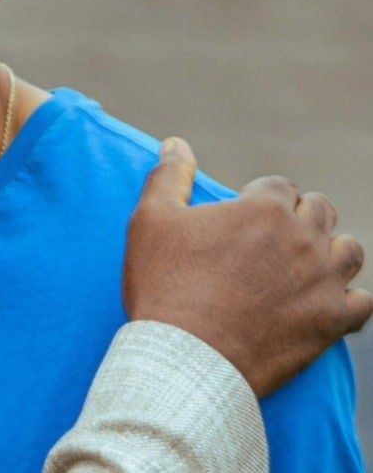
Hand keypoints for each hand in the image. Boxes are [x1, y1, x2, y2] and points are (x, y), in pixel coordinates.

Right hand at [124, 136, 372, 395]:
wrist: (187, 358)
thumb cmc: (164, 285)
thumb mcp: (150, 221)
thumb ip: (168, 176)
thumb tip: (176, 143)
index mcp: (264, 208)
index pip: (280, 186)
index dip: (259, 198)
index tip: (242, 215)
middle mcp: (304, 238)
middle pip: (320, 210)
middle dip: (298, 217)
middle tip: (268, 240)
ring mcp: (323, 281)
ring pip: (348, 251)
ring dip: (328, 252)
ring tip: (301, 266)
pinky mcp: (332, 321)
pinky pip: (363, 302)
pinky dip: (346, 299)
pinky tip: (321, 303)